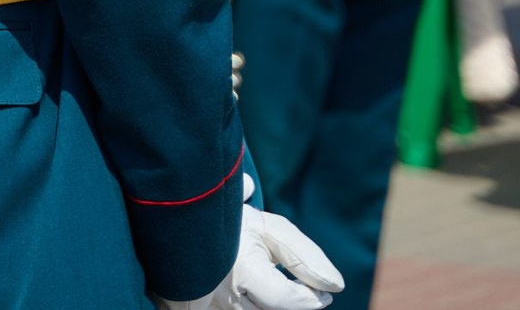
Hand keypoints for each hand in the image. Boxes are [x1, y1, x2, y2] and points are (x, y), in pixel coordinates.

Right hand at [158, 198, 342, 309]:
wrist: (183, 218)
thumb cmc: (231, 222)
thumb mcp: (271, 229)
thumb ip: (305, 257)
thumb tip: (336, 287)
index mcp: (242, 269)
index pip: (287, 300)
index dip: (311, 299)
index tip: (323, 292)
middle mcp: (223, 293)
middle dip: (293, 304)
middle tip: (300, 291)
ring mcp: (207, 305)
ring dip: (269, 304)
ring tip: (271, 286)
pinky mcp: (196, 309)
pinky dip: (252, 305)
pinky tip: (254, 292)